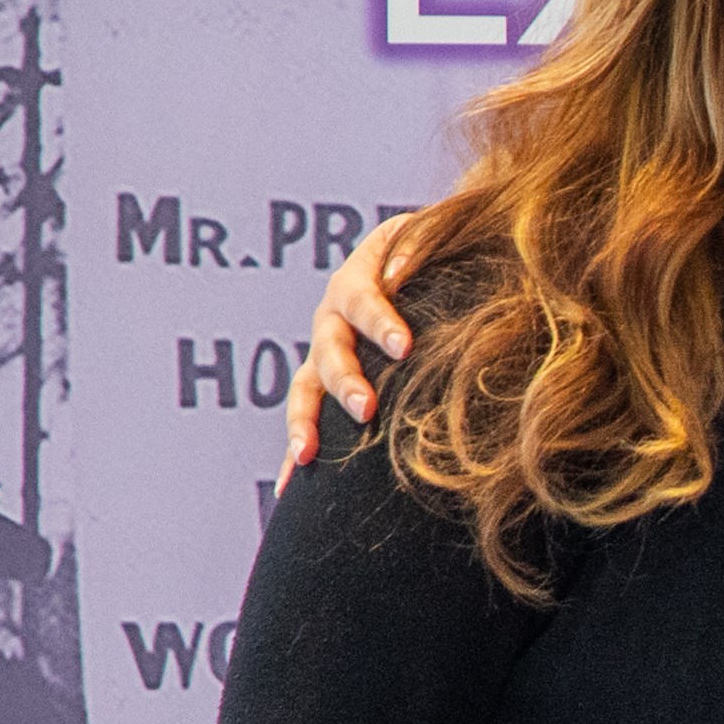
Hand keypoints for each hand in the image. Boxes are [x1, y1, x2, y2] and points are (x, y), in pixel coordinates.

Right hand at [279, 212, 422, 484]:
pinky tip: (291, 489)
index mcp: (357, 280)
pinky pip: (306, 421)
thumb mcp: (429, 233)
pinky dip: (294, 454)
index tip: (405, 347)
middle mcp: (331, 320)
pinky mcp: (324, 387)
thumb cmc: (432, 249)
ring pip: (306, 390)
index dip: (380, 321)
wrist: (416, 261)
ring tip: (307, 455)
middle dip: (346, 381)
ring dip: (304, 422)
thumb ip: (421, 243)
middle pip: (328, 351)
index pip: (360, 298)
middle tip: (366, 409)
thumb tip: (403, 271)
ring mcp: (323, 355)